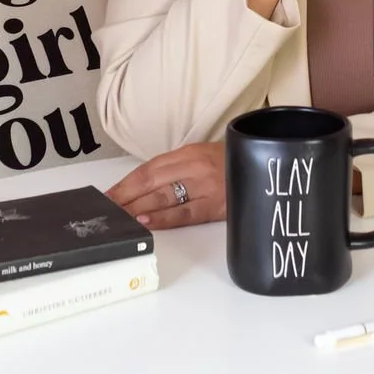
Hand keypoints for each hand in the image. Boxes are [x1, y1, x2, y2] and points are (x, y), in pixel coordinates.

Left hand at [106, 143, 225, 229]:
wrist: (267, 165)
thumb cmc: (232, 164)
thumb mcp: (203, 158)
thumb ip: (177, 169)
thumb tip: (145, 189)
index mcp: (189, 152)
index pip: (148, 169)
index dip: (125, 183)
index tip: (107, 195)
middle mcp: (194, 166)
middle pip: (150, 182)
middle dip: (124, 197)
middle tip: (105, 210)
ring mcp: (206, 186)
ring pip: (163, 197)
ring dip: (137, 208)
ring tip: (118, 218)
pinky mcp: (216, 205)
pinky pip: (184, 213)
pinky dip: (163, 217)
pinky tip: (146, 221)